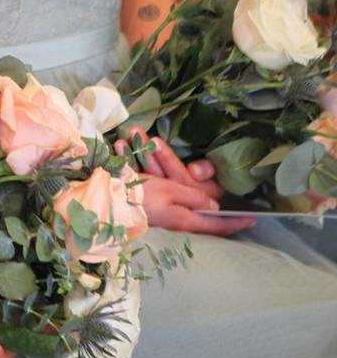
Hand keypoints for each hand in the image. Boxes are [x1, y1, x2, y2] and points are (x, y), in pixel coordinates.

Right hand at [115, 129, 254, 235]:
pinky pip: (146, 175)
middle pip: (189, 194)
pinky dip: (138, 159)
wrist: (105, 201)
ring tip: (136, 134)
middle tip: (177, 153)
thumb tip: (213, 207)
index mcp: (184, 217)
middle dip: (181, 167)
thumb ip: (194, 199)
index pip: (216, 223)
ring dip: (150, 155)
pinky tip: (123, 144)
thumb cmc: (141, 198)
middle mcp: (173, 213)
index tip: (252, 219)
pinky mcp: (141, 196)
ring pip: (162, 176)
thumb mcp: (172, 193)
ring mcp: (156, 205)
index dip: (234, 222)